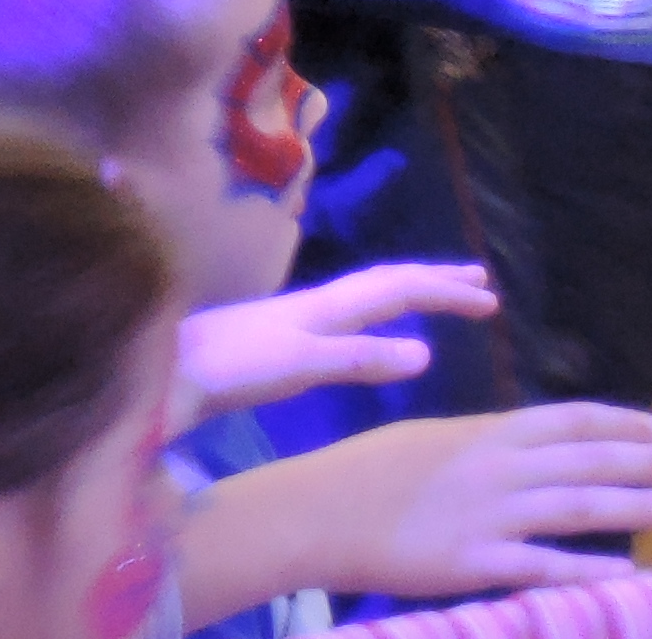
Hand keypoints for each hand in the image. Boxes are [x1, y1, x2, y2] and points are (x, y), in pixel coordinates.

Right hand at [179, 407, 651, 615]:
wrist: (315, 510)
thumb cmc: (367, 472)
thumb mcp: (437, 437)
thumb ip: (489, 442)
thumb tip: (531, 445)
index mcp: (493, 430)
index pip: (577, 420)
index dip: (624, 425)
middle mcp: (503, 466)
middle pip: (595, 461)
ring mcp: (492, 515)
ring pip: (584, 506)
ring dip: (642, 506)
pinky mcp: (473, 565)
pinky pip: (543, 567)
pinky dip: (588, 569)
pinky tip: (629, 572)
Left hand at [180, 262, 497, 409]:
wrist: (161, 371)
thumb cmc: (231, 368)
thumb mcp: (300, 366)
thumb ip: (360, 359)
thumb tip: (428, 354)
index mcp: (331, 305)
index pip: (403, 288)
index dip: (447, 292)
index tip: (491, 303)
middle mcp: (320, 302)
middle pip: (390, 280)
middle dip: (438, 279)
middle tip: (481, 282)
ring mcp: (299, 317)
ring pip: (368, 292)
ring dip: (410, 289)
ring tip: (435, 293)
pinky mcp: (280, 335)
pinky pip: (348, 311)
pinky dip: (377, 309)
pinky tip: (366, 327)